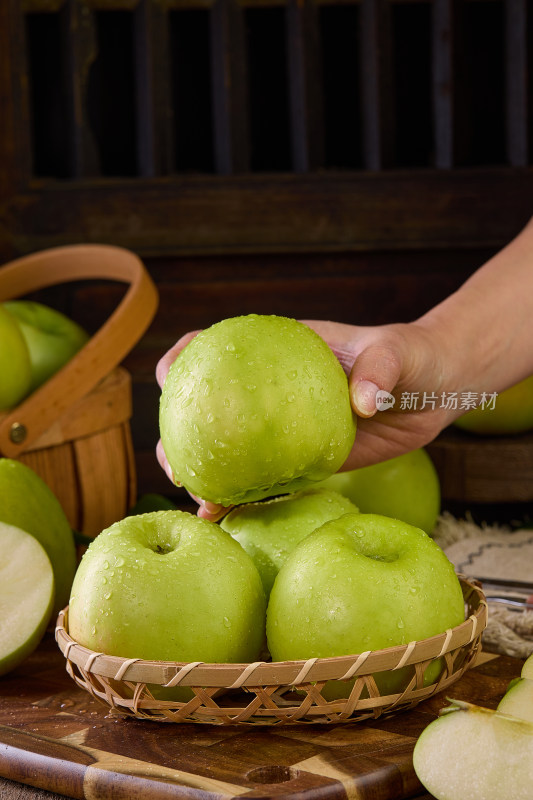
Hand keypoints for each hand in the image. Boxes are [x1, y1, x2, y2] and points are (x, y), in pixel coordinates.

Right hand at [156, 319, 457, 521]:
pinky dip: (245, 502)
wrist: (433, 392)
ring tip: (199, 502)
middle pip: (206, 408)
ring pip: (229, 452)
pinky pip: (267, 483)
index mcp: (277, 352)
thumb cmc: (411, 358)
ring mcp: (283, 430)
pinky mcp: (304, 462)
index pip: (215, 346)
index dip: (182, 359)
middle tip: (177, 463)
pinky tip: (230, 523)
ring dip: (204, 475)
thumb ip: (379, 370)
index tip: (169, 380)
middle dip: (178, 432)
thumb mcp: (396, 355)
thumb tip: (362, 401)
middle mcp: (269, 393)